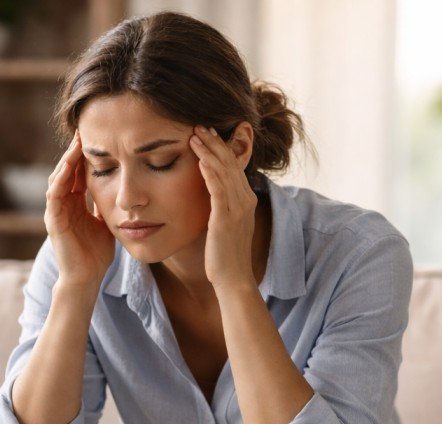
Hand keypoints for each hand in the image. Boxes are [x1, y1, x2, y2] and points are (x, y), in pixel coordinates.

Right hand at [44, 130, 114, 286]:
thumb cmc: (97, 253)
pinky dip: (60, 180)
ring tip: (76, 143)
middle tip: (83, 131)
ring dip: (66, 161)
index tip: (96, 136)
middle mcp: (63, 204)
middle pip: (66, 171)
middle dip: (74, 151)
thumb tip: (124, 188)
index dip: (85, 155)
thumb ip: (109, 204)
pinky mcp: (53, 222)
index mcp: (75, 203)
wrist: (87, 278)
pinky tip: (69, 166)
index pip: (78, 173)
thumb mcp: (107, 221)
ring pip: (58, 179)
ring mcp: (56, 212)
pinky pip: (54, 195)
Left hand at [189, 124, 257, 287]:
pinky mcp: (226, 219)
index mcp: (245, 200)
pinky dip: (210, 174)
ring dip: (209, 152)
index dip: (221, 148)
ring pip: (225, 172)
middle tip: (199, 126)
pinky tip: (200, 161)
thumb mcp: (225, 225)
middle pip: (231, 163)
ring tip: (195, 135)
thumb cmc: (225, 255)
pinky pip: (219, 191)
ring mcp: (237, 209)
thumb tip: (210, 195)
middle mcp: (245, 200)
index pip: (234, 167)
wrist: (233, 279)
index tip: (207, 134)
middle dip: (215, 143)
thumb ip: (222, 207)